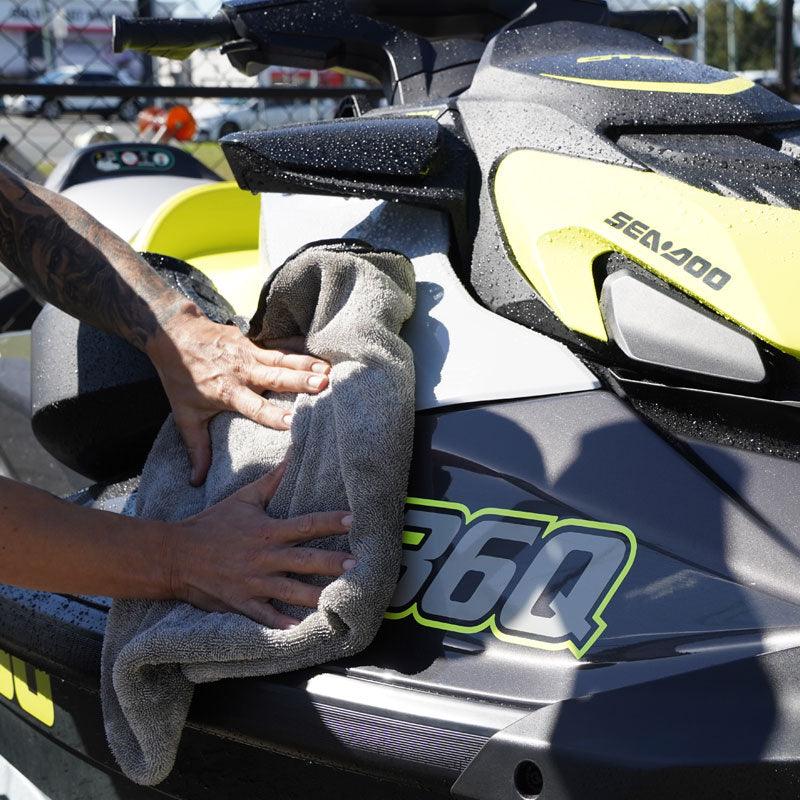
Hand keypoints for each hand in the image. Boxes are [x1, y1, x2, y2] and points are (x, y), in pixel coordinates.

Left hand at [146, 303, 329, 485]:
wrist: (173, 334)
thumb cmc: (180, 378)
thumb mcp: (185, 415)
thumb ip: (197, 448)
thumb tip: (197, 481)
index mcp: (227, 392)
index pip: (254, 407)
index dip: (273, 415)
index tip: (294, 422)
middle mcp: (242, 371)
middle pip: (275, 378)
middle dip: (301, 381)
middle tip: (324, 385)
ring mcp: (249, 353)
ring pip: (282, 360)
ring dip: (307, 364)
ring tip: (328, 370)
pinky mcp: (253, 341)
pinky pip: (280, 346)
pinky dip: (300, 348)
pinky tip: (319, 352)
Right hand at [167, 464, 353, 627]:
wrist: (176, 555)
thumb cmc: (212, 525)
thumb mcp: (242, 499)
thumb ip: (271, 482)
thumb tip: (292, 457)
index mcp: (267, 532)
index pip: (306, 525)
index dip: (331, 521)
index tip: (354, 520)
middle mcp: (264, 558)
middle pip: (305, 560)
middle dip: (332, 563)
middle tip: (358, 566)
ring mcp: (253, 583)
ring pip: (291, 592)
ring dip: (317, 596)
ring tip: (341, 601)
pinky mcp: (242, 603)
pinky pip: (266, 617)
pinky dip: (283, 624)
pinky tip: (303, 630)